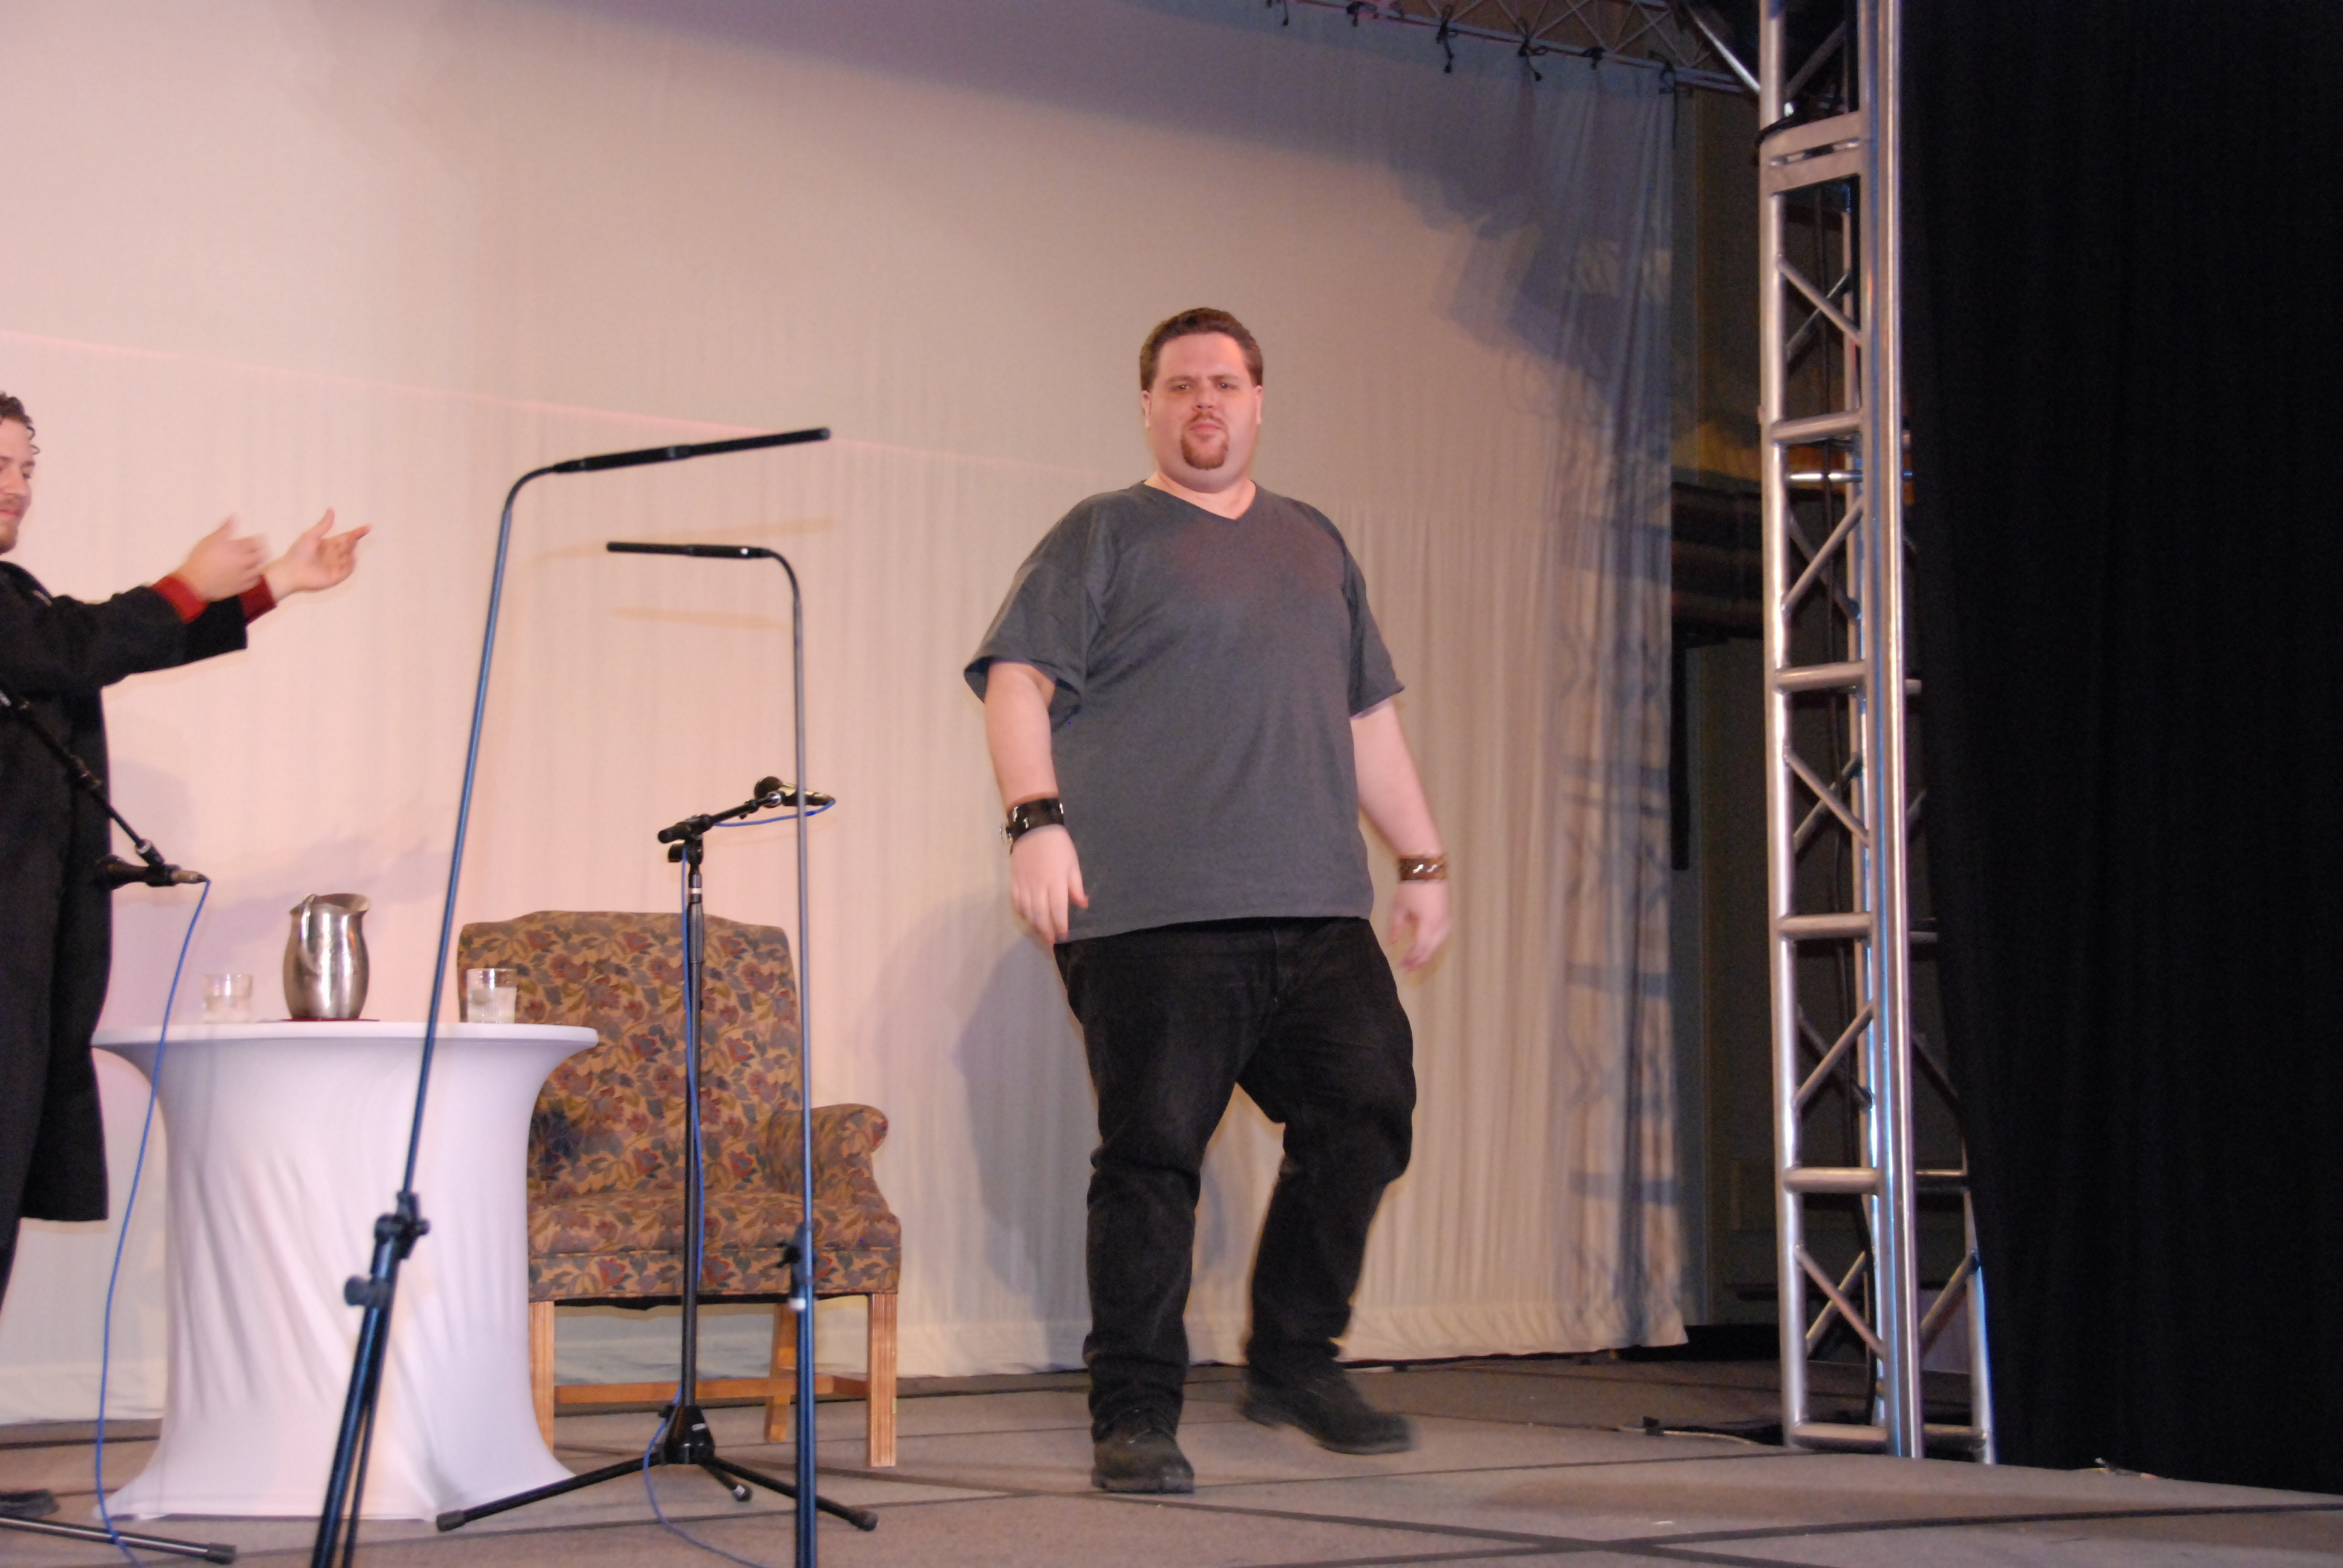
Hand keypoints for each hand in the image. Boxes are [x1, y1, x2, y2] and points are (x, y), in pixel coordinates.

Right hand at [171, 518, 267, 600]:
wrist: (194, 582)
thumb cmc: (200, 558)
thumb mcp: (211, 539)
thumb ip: (225, 529)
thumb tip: (235, 516)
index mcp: (237, 548)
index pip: (256, 541)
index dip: (260, 538)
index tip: (261, 536)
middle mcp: (244, 561)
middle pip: (262, 554)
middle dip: (264, 549)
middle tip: (262, 547)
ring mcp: (244, 575)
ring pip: (260, 568)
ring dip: (260, 563)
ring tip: (257, 560)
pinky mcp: (241, 587)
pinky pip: (254, 581)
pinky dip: (255, 576)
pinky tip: (252, 574)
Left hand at [262, 509, 368, 599]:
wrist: (291, 571)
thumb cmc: (298, 552)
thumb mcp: (311, 535)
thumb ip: (324, 525)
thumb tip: (331, 509)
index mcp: (328, 544)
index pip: (346, 537)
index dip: (358, 532)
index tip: (369, 527)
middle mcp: (334, 555)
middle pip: (349, 546)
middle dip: (352, 540)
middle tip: (352, 537)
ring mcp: (335, 566)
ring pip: (350, 557)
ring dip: (352, 551)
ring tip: (349, 546)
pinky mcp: (336, 577)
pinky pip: (348, 570)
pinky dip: (351, 564)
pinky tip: (351, 556)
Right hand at [1008, 825, 1086, 942]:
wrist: (1035, 827)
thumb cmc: (1058, 845)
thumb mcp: (1073, 864)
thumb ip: (1076, 886)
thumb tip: (1083, 905)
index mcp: (1055, 882)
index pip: (1057, 910)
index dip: (1060, 925)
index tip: (1064, 936)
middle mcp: (1038, 887)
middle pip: (1041, 915)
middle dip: (1047, 930)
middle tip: (1052, 940)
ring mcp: (1024, 884)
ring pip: (1027, 911)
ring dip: (1034, 924)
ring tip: (1041, 932)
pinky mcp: (1014, 880)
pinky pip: (1016, 901)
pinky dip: (1021, 912)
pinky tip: (1027, 917)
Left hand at [1387, 879, 1449, 970]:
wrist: (1427, 866)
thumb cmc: (1410, 887)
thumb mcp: (1399, 908)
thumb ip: (1396, 928)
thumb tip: (1392, 944)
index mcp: (1429, 925)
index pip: (1420, 949)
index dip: (1410, 959)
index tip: (1400, 966)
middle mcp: (1442, 925)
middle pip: (1431, 949)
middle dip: (1419, 960)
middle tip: (1407, 969)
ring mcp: (1448, 920)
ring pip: (1439, 943)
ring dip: (1427, 953)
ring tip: (1416, 961)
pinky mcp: (1448, 914)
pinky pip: (1443, 935)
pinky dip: (1434, 944)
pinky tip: (1426, 946)